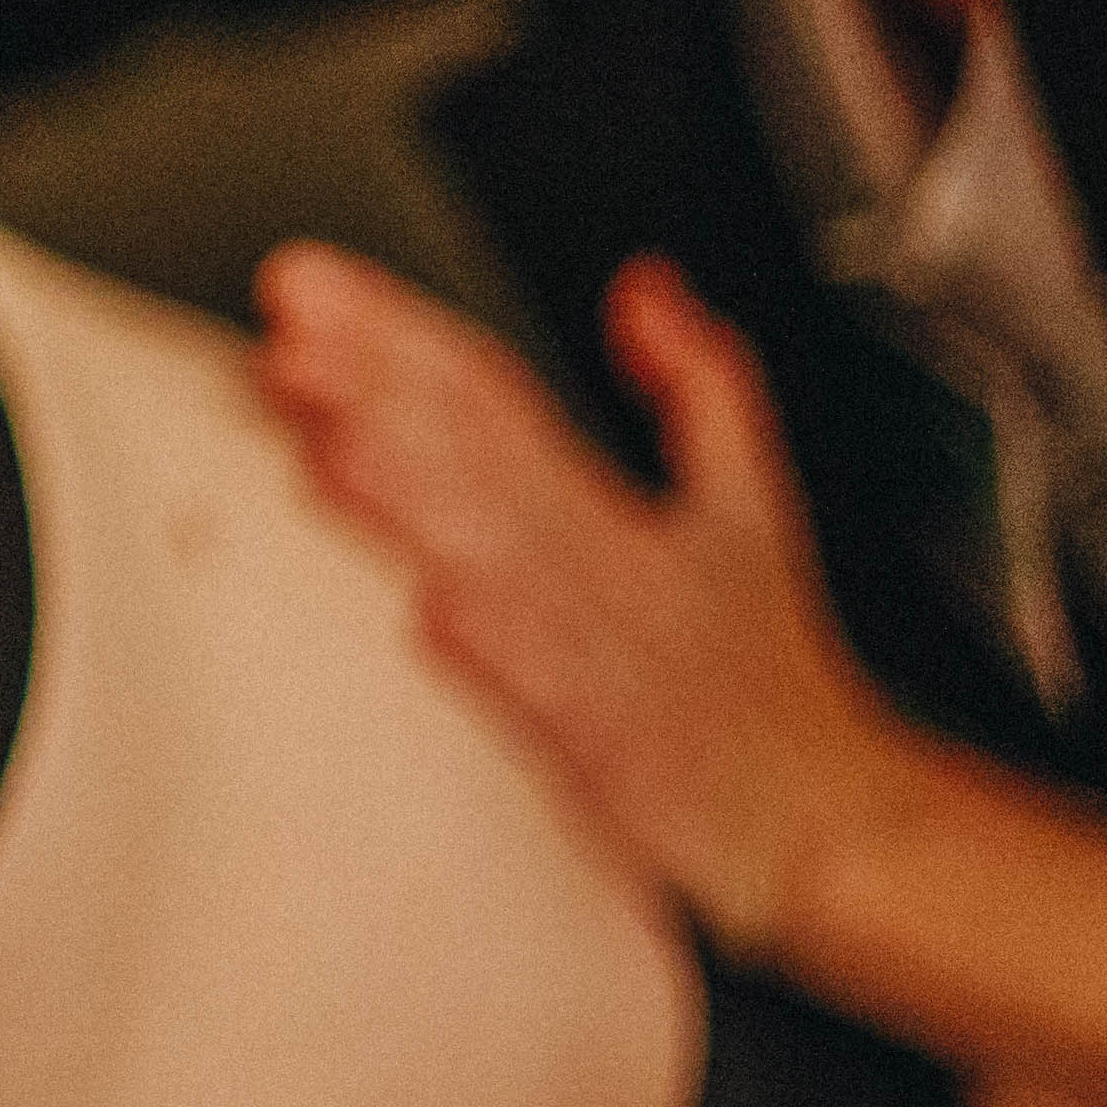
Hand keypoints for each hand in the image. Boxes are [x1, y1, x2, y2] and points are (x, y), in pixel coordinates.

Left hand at [253, 243, 921, 949]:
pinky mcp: (594, 742)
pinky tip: (433, 613)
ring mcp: (587, 651)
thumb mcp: (753, 503)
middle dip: (372, 377)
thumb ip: (699, 386)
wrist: (815, 821)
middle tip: (291, 313)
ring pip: (485, 556)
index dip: (394, 332)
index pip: (485, 391)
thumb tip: (645, 289)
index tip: (310, 285)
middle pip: (468, 448)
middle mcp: (589, 565)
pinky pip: (541, 693)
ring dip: (402, 493)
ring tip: (325, 433)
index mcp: (608, 506)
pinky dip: (486, 648)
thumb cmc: (766, 680)